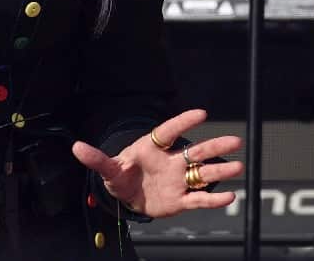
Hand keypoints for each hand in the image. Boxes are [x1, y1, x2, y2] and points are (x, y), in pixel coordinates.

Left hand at [71, 109, 243, 217]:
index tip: (202, 113)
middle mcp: (172, 161)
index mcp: (154, 148)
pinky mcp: (181, 200)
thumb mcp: (108, 169)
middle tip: (235, 140)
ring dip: (220, 171)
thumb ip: (96, 159)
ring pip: (203, 174)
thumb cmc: (122, 175)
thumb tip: (75, 147)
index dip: (184, 122)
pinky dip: (213, 199)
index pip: (169, 132)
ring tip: (238, 166)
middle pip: (196, 151)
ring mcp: (179, 180)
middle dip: (214, 146)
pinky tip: (229, 196)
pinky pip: (199, 199)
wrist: (129, 197)